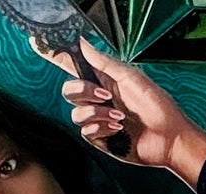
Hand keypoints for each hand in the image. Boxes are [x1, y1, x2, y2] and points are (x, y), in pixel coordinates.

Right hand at [28, 34, 205, 193]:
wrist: (167, 137)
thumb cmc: (156, 105)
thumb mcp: (130, 77)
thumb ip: (103, 62)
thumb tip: (83, 42)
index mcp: (105, 79)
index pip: (74, 66)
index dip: (57, 56)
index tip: (39, 44)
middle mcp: (98, 98)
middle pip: (69, 90)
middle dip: (83, 91)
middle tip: (105, 95)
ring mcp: (97, 119)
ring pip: (75, 113)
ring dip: (98, 113)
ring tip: (120, 116)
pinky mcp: (99, 138)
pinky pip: (86, 130)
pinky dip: (102, 127)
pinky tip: (119, 128)